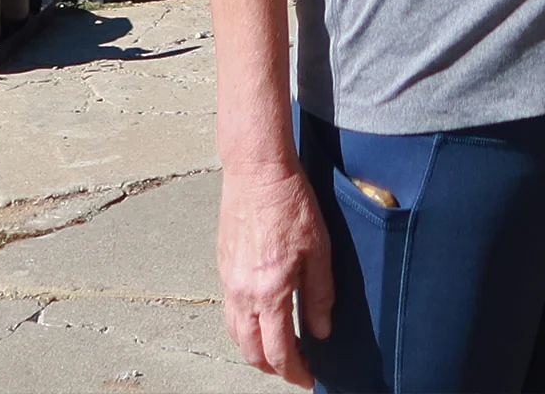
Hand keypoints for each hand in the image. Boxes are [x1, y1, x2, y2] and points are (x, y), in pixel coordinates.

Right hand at [219, 161, 332, 384]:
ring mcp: (229, 281)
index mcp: (269, 292)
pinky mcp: (223, 267)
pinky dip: (243, 326)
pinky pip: (229, 311)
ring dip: (254, 350)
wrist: (257, 171)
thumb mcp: (319, 249)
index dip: (294, 372)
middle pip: (251, 352)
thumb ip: (320, 295)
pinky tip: (260, 317)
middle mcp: (243, 294)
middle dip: (272, 368)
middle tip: (294, 368)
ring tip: (277, 349)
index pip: (278, 351)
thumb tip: (321, 332)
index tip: (308, 380)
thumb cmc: (292, 204)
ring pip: (235, 335)